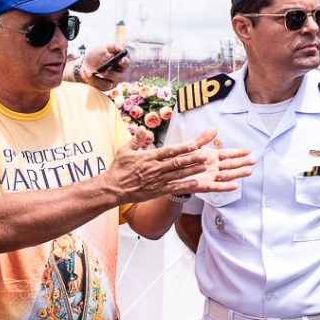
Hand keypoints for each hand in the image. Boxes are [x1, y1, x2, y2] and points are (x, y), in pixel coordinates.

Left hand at [80, 44, 129, 90]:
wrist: (86, 63)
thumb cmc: (98, 55)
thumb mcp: (105, 48)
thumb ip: (114, 47)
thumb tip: (121, 49)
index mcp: (120, 64)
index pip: (126, 64)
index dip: (124, 62)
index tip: (119, 60)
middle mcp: (118, 74)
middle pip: (120, 77)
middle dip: (111, 74)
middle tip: (103, 71)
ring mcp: (112, 82)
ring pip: (109, 83)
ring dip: (99, 79)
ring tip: (91, 73)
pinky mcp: (104, 87)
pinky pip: (100, 86)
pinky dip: (93, 80)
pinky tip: (88, 74)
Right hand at [105, 128, 251, 202]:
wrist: (113, 188)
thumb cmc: (119, 169)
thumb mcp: (125, 150)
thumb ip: (136, 140)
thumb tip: (141, 128)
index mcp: (149, 157)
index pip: (169, 151)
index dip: (183, 148)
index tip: (194, 144)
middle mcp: (155, 168)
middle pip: (177, 163)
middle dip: (192, 159)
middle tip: (206, 155)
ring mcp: (157, 180)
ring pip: (178, 175)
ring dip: (192, 170)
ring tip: (204, 166)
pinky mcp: (157, 191)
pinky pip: (173, 188)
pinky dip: (185, 186)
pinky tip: (196, 183)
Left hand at [180, 128, 254, 194]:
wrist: (170, 174)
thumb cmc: (181, 160)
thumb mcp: (192, 147)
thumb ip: (203, 139)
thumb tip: (215, 128)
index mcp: (211, 157)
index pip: (228, 154)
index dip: (238, 152)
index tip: (248, 150)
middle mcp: (213, 167)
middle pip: (230, 165)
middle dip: (242, 162)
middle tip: (253, 160)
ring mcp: (209, 177)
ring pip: (227, 175)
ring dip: (237, 174)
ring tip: (248, 171)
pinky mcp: (204, 186)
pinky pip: (216, 186)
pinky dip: (225, 187)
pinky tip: (235, 186)